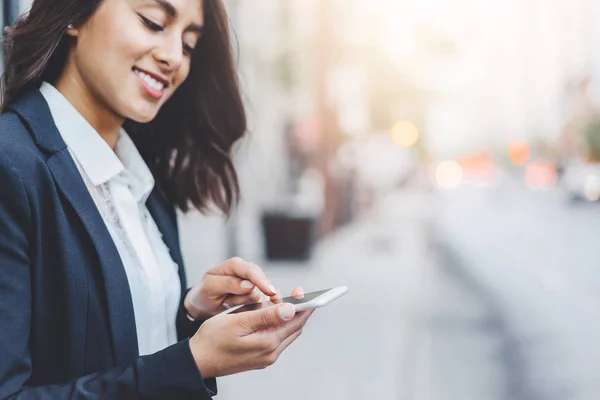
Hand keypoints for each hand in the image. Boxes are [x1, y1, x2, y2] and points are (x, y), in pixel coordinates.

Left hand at [185, 257, 289, 319]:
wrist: (202, 305)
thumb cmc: (204, 293)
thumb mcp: (210, 287)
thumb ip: (229, 283)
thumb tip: (249, 285)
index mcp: (234, 265)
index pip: (252, 271)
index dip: (262, 281)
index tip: (270, 292)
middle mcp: (246, 272)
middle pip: (260, 284)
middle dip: (249, 297)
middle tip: (231, 303)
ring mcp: (251, 285)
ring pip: (259, 297)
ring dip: (244, 304)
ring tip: (229, 304)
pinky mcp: (254, 297)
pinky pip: (260, 304)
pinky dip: (252, 309)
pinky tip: (240, 309)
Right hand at [189, 299, 313, 377]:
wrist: (197, 361)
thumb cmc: (213, 338)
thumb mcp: (239, 321)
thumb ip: (267, 316)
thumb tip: (292, 309)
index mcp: (268, 342)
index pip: (296, 321)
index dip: (304, 305)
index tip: (304, 291)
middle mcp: (271, 353)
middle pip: (293, 327)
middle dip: (294, 308)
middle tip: (289, 292)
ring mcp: (266, 357)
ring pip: (284, 332)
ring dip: (283, 316)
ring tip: (273, 301)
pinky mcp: (259, 358)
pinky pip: (274, 338)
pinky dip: (274, 324)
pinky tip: (265, 314)